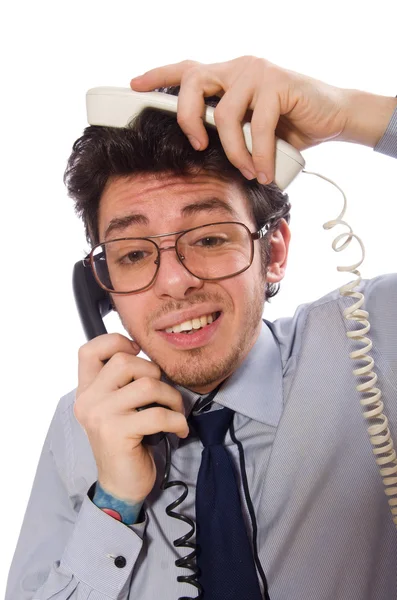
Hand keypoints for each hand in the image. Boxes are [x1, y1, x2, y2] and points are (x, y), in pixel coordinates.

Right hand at [74, 333, 188, 503]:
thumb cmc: (127, 442)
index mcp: (86, 390)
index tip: (137, 354)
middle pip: (124, 361)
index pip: (89, 350)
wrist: (121, 485)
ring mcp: (100, 416)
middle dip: (155, 373)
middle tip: (165, 393)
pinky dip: (177, 420)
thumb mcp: (117, 408)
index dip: (115, 342)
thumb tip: (152, 355)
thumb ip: (122, 382)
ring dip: (171, 397)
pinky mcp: (117, 433)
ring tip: (175, 411)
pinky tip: (179, 429)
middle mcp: (88, 400)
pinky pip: (157, 414)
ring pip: (146, 385)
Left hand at [130, 56, 349, 184]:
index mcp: (227, 76)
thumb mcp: (251, 127)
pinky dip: (260, 155)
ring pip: (226, 114)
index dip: (159, 75)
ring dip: (235, 152)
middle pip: (194, 82)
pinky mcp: (279, 82)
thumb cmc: (289, 126)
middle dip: (188, 118)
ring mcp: (257, 71)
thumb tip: (202, 152)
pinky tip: (265, 171)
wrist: (333, 116)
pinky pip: (258, 125)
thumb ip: (227, 129)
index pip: (187, 69)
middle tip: (199, 146)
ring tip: (248, 171)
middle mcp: (238, 68)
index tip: (134, 85)